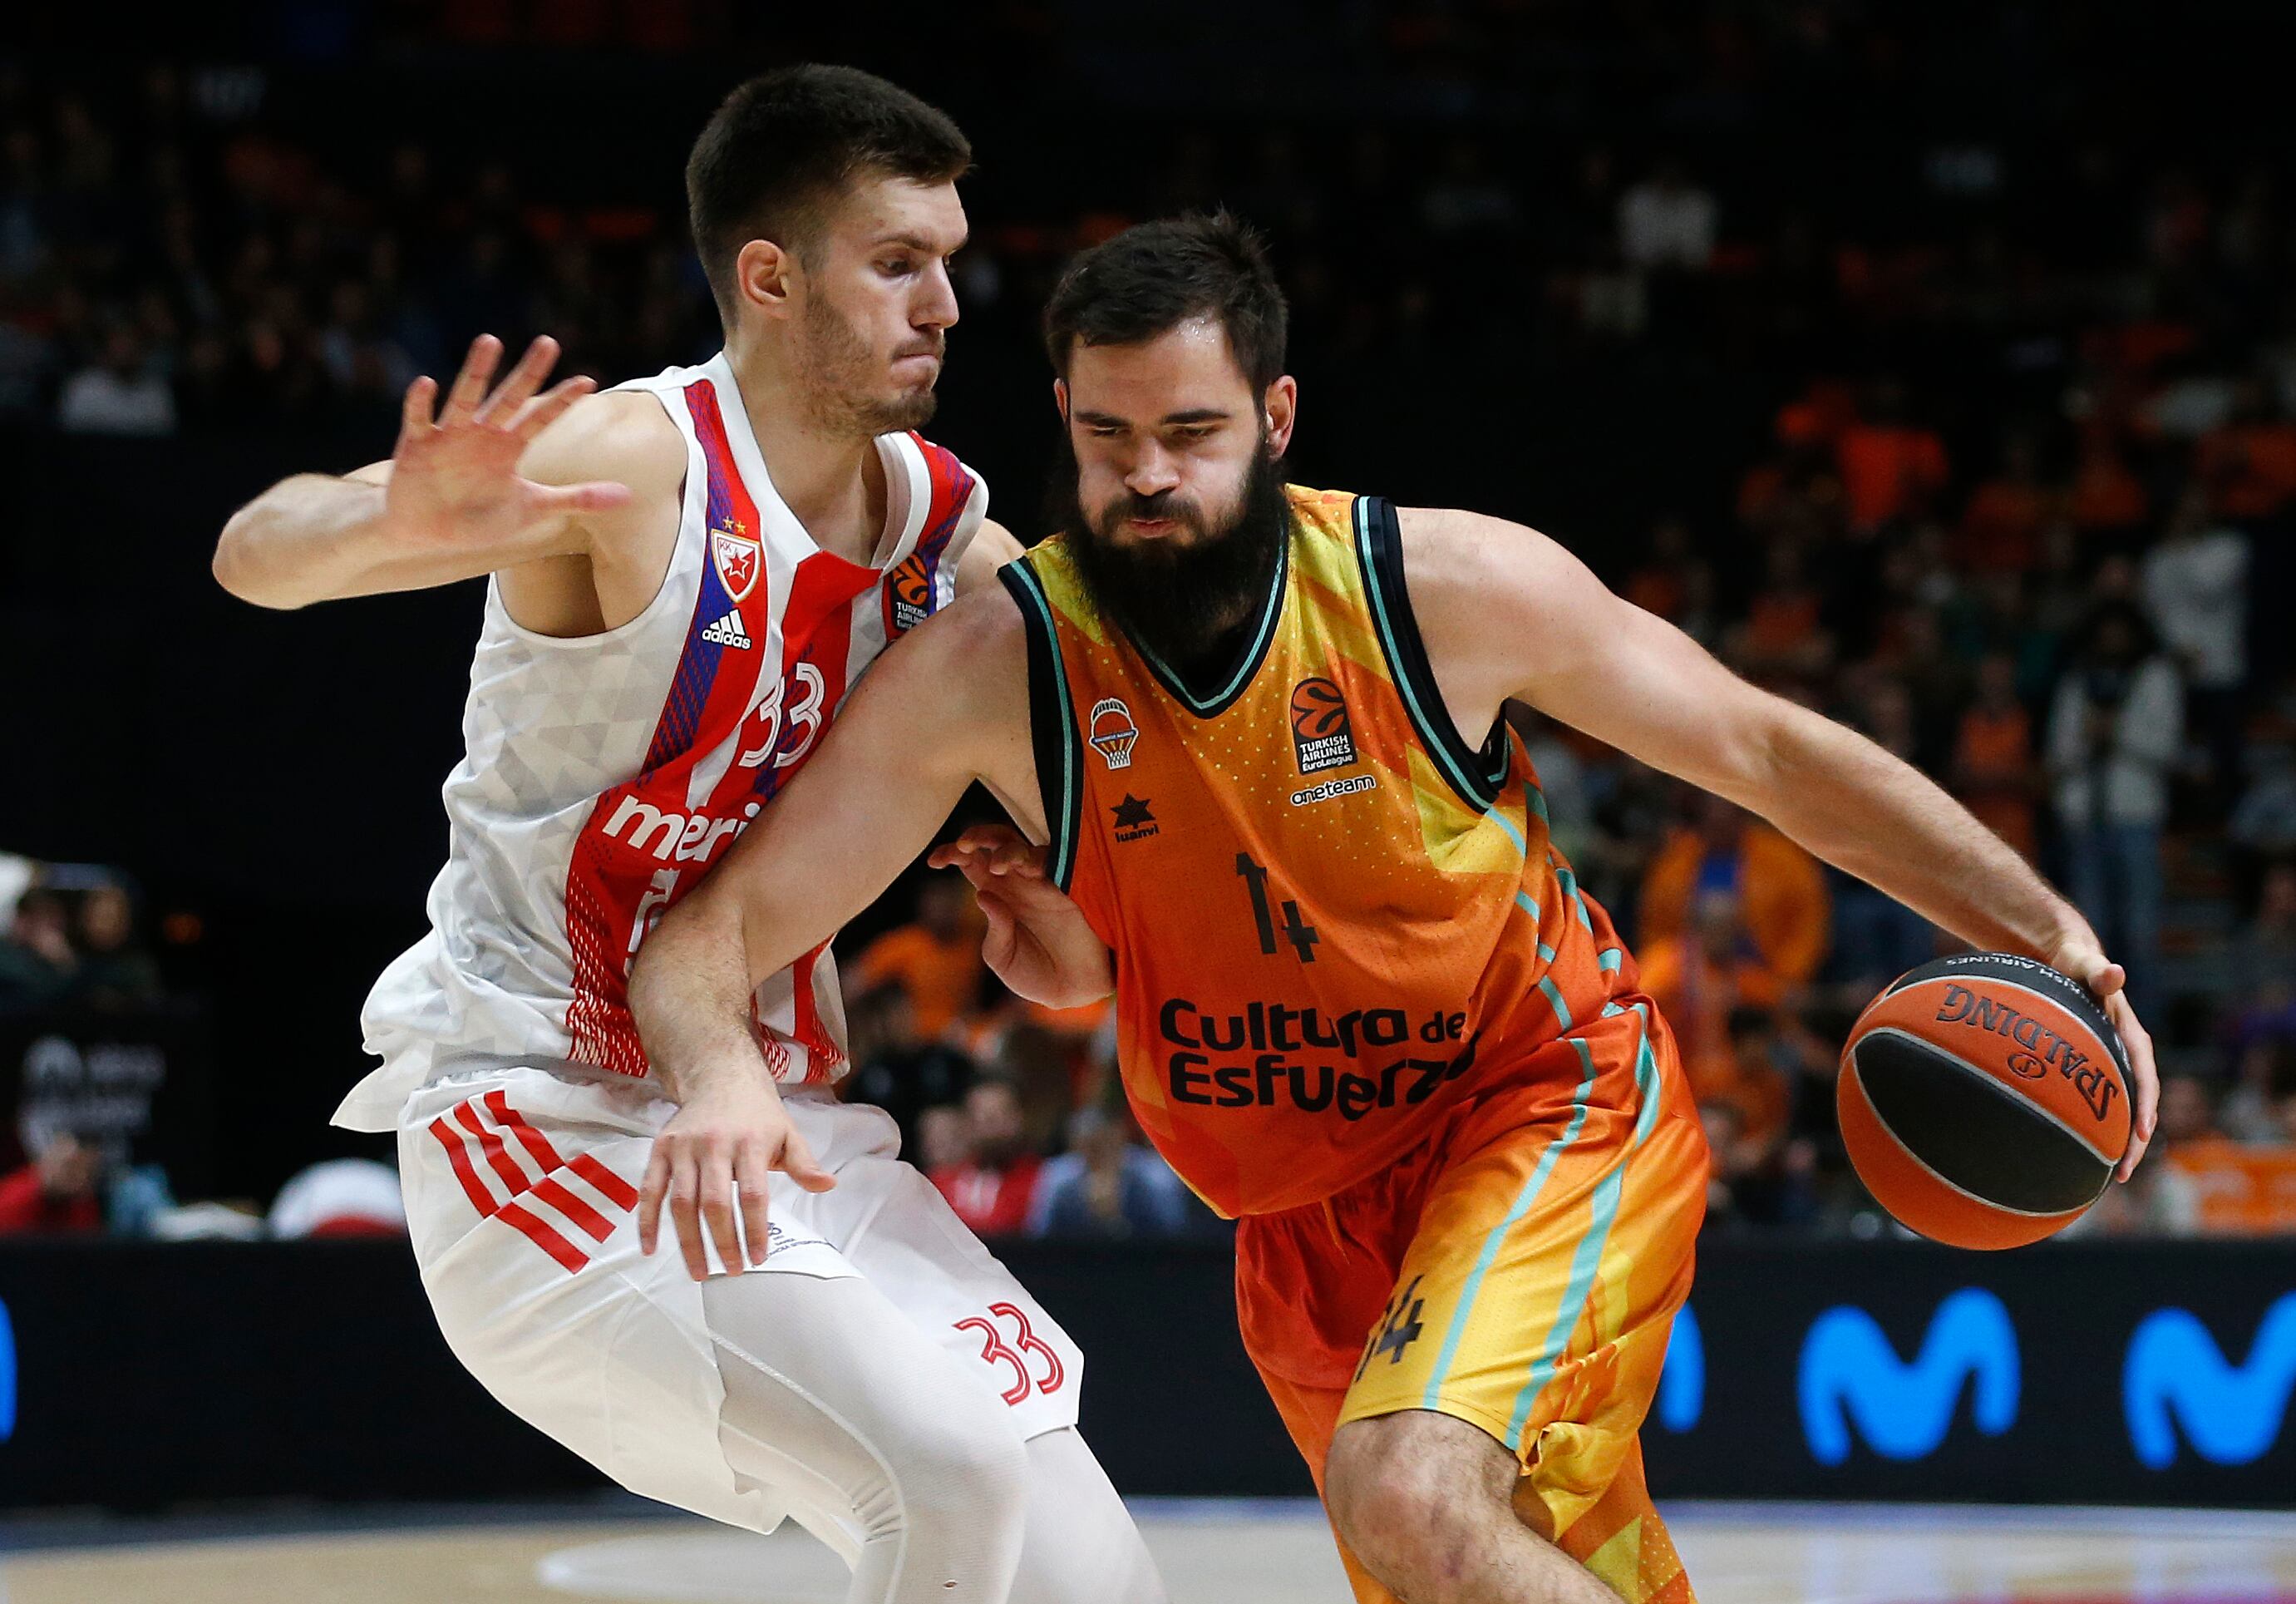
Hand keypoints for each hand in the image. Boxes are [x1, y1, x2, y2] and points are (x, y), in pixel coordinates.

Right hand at [386, 334, 630, 549]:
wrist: (425, 531)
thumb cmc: (478, 516)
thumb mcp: (533, 508)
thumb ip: (577, 498)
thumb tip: (629, 496)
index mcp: (509, 447)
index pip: (542, 419)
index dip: (563, 402)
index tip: (589, 381)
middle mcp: (483, 435)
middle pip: (510, 398)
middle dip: (529, 373)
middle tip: (550, 343)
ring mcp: (449, 437)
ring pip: (465, 397)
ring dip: (477, 372)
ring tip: (491, 341)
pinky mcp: (417, 446)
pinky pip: (418, 420)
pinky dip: (421, 403)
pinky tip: (427, 383)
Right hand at [637, 1074, 835, 1280]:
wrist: (720, 1077)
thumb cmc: (757, 1114)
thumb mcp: (788, 1133)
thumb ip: (805, 1163)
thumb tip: (828, 1185)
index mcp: (749, 1142)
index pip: (753, 1196)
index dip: (754, 1230)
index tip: (757, 1258)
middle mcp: (713, 1144)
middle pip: (715, 1203)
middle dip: (723, 1242)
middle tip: (731, 1271)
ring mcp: (683, 1147)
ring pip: (681, 1202)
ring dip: (688, 1241)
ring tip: (699, 1272)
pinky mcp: (661, 1148)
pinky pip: (650, 1190)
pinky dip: (647, 1221)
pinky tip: (651, 1249)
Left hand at [928, 825, 1113, 1007]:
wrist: (1075, 990)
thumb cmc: (1035, 974)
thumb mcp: (1003, 957)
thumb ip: (994, 929)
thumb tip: (983, 895)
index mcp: (997, 893)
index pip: (971, 861)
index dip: (951, 854)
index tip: (934, 862)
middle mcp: (1018, 881)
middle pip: (996, 843)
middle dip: (977, 836)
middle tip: (964, 845)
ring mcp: (1044, 882)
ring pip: (1024, 847)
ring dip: (1007, 850)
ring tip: (999, 868)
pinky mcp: (1070, 886)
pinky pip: (1056, 861)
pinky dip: (1039, 860)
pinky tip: (1029, 871)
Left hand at [2041, 932, 2157, 1180]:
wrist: (2066, 962)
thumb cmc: (2075, 964)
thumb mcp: (2085, 964)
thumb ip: (2098, 971)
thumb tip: (2114, 970)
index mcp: (2132, 1037)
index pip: (2145, 1077)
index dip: (2144, 1106)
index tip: (2141, 1133)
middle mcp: (2127, 1057)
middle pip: (2138, 1106)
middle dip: (2135, 1141)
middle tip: (2123, 1174)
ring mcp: (2113, 1067)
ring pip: (2122, 1113)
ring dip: (2121, 1145)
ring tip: (2111, 1179)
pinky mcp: (2095, 1072)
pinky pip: (2102, 1107)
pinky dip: (2098, 1130)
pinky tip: (2080, 1157)